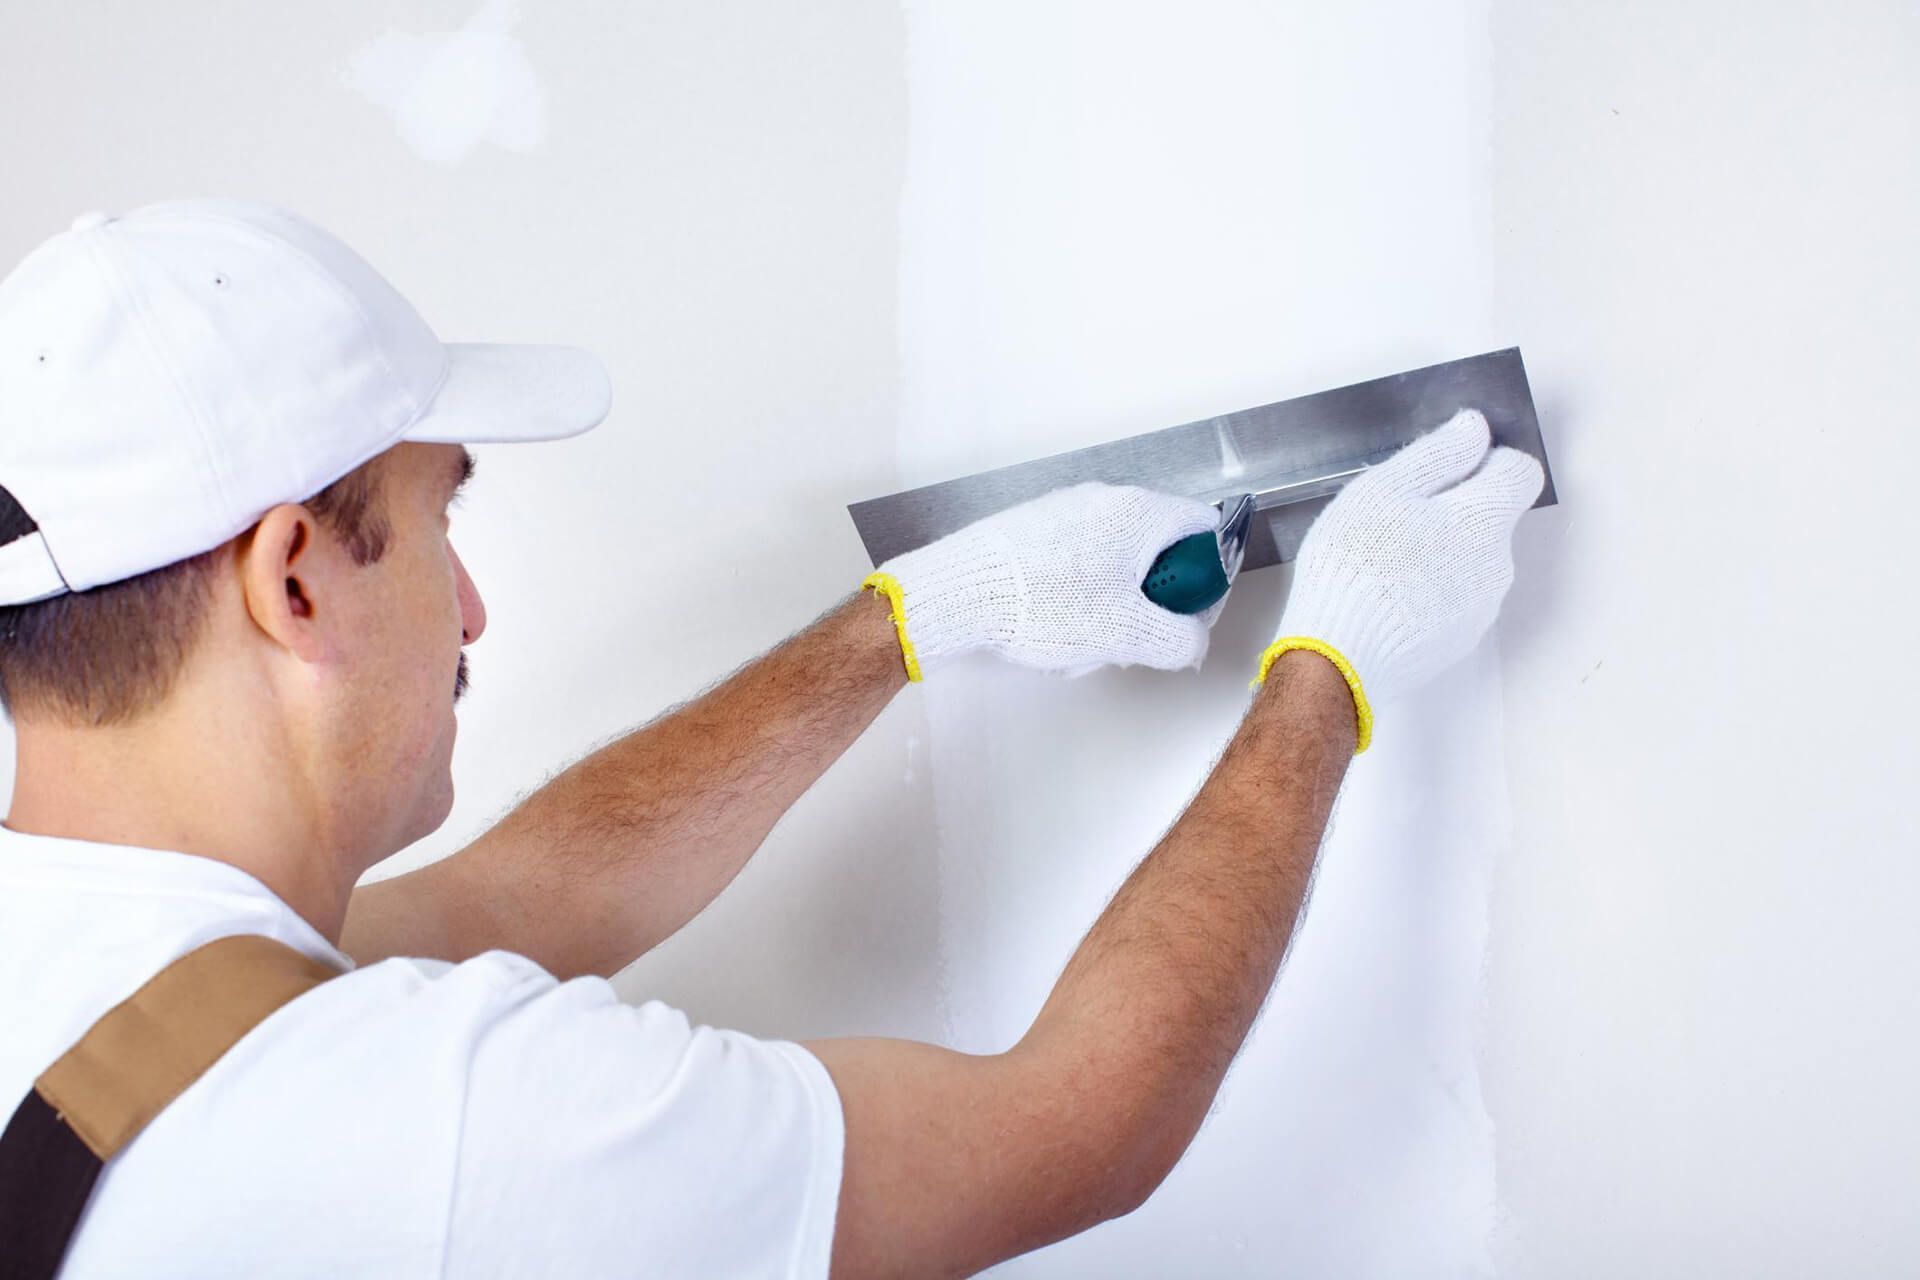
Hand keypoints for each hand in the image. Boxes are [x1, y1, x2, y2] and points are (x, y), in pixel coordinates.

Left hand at [865, 482, 1224, 678]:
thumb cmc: (1043, 604)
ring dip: (1114, 604)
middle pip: (1158, 549)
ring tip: (1084, 640)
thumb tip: (1191, 641)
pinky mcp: (1036, 528)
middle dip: (1153, 600)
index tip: (1188, 612)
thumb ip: (1178, 639)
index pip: (1203, 528)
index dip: (1208, 576)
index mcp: (1139, 512)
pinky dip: (1080, 594)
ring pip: (1116, 561)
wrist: (959, 594)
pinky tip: (1054, 626)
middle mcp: (1105, 500)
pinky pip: (1079, 560)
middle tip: (1134, 636)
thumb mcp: (1127, 633)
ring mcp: (1067, 511)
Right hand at [1260, 407, 1543, 748]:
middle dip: (1454, 511)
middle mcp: (1497, 564)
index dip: (1486, 460)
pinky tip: (1386, 597)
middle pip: (1492, 519)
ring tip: (1384, 563)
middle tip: (1395, 518)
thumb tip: (1476, 429)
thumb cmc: (1355, 565)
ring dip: (1441, 553)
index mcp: (1486, 519)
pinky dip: (1429, 592)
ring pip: (1472, 561)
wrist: (1337, 657)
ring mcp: (1480, 609)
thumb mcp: (1385, 489)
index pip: (1520, 471)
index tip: (1446, 469)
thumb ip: (1439, 453)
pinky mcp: (1458, 641)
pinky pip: (1454, 600)